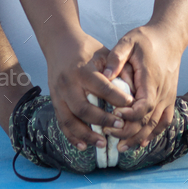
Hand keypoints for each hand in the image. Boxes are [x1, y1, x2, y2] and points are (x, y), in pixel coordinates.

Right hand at [46, 32, 134, 149]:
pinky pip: (62, 122)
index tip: (131, 106)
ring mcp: (58, 93)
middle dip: (103, 121)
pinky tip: (83, 145)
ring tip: (102, 143)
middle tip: (120, 127)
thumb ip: (117, 70)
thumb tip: (132, 91)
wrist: (60, 42)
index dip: (117, 98)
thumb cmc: (87, 48)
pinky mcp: (54, 100)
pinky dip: (72, 136)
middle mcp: (68, 83)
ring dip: (86, 135)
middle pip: (84, 109)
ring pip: (70, 120)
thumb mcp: (104, 53)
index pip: (102, 87)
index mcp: (82, 70)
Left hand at [102, 25, 182, 151]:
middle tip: (108, 134)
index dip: (129, 116)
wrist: (169, 37)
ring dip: (138, 138)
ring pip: (155, 125)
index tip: (113, 116)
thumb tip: (105, 75)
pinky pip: (164, 121)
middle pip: (147, 121)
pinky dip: (154, 134)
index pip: (143, 106)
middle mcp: (162, 92)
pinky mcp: (170, 98)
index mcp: (151, 80)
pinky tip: (141, 142)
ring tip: (121, 147)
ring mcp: (168, 97)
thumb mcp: (129, 41)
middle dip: (128, 132)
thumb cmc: (147, 39)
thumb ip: (116, 57)